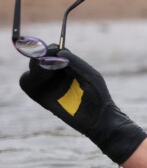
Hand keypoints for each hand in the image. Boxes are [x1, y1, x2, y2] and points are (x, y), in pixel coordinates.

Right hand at [19, 45, 146, 163]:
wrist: (98, 119)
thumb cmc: (98, 96)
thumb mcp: (90, 75)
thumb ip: (75, 62)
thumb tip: (57, 52)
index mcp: (68, 67)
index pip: (53, 51)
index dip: (52, 48)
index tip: (56, 50)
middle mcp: (56, 74)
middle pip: (40, 56)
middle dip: (42, 54)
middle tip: (49, 58)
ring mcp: (48, 85)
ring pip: (32, 68)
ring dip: (37, 65)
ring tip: (49, 68)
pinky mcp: (42, 97)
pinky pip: (26, 84)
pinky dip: (30, 78)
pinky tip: (43, 77)